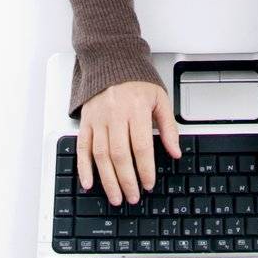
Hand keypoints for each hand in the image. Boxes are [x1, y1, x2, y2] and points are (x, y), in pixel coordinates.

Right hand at [77, 81, 180, 206]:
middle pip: (120, 155)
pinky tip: (88, 182)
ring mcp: (98, 119)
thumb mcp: (160, 98)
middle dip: (127, 180)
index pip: (141, 146)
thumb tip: (175, 152)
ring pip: (101, 155)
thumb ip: (168, 127)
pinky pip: (82, 147)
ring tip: (116, 197)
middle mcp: (115, 115)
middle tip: (133, 197)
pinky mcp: (86, 121)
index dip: (145, 169)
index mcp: (136, 109)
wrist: (112, 61)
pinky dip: (83, 167)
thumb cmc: (137, 80)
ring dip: (108, 180)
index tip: (148, 184)